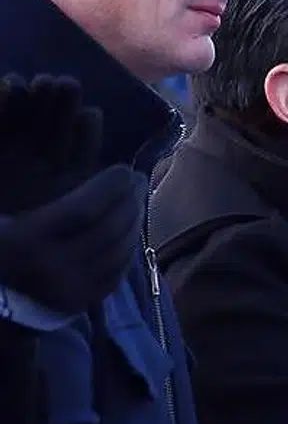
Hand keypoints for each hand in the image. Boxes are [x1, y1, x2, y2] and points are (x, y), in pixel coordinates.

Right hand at [0, 75, 143, 319]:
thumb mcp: (0, 204)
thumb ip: (14, 159)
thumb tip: (28, 116)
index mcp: (25, 242)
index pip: (86, 208)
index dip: (112, 185)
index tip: (124, 168)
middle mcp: (51, 272)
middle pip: (110, 228)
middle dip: (130, 200)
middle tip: (137, 180)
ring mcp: (68, 294)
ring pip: (118, 251)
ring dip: (133, 220)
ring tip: (136, 199)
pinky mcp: (77, 307)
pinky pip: (114, 274)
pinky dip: (127, 248)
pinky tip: (127, 228)